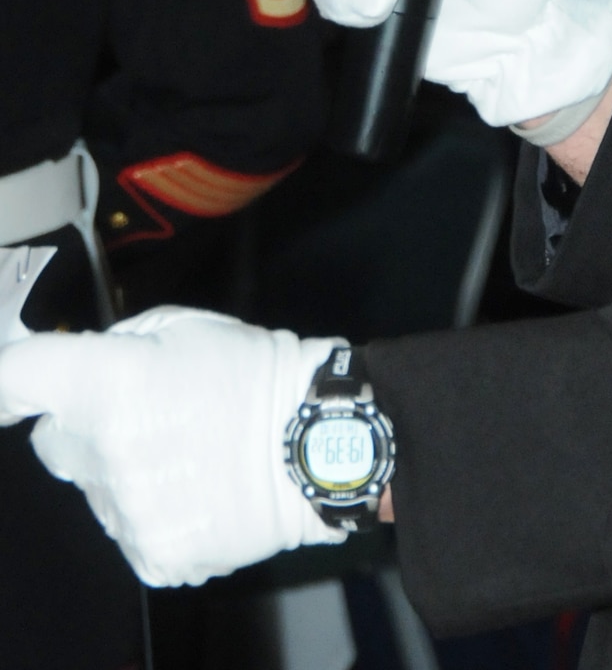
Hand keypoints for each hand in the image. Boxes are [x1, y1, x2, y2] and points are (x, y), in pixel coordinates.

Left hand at [0, 309, 343, 586]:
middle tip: (140, 413)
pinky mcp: (151, 554)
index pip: (17, 378)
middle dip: (82, 426)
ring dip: (123, 471)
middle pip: (53, 442)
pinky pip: (130, 529)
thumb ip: (115, 346)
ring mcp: (124, 511)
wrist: (312, 443)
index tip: (9, 387)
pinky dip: (156, 511)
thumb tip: (77, 369)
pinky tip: (198, 488)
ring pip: (95, 489)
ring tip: (188, 452)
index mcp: (107, 382)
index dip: (5, 382)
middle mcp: (103, 452)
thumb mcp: (181, 325)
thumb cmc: (252, 373)